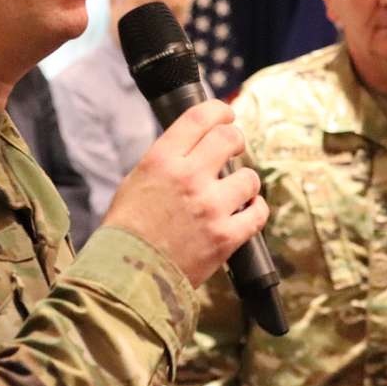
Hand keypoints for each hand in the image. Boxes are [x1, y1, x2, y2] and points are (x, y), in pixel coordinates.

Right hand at [102, 101, 268, 285]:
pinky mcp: (226, 236)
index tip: (226, 115)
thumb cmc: (128, 229)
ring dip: (245, 183)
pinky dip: (255, 211)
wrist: (128, 274)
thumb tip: (195, 147)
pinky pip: (258, 213)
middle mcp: (188, 177)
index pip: (200, 117)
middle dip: (236, 140)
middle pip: (229, 138)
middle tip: (234, 148)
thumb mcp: (137, 180)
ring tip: (234, 192)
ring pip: (250, 177)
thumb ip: (167, 160)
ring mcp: (210, 207)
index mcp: (162, 159)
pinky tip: (245, 213)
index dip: (219, 111)